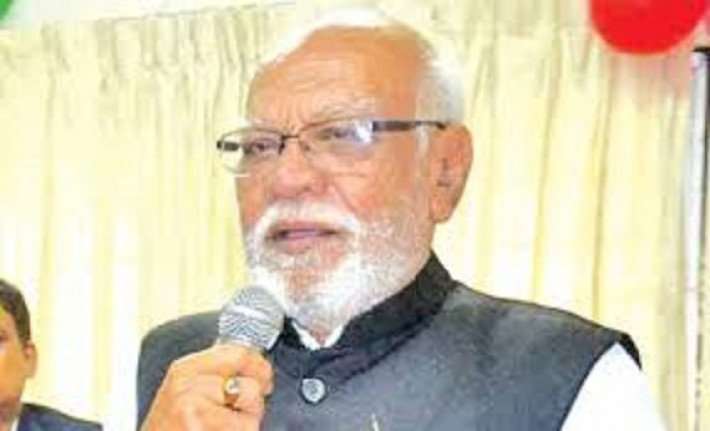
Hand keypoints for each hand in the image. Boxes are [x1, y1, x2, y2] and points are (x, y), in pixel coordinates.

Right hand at [140, 344, 273, 430]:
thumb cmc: (168, 426)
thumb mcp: (183, 389)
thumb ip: (214, 372)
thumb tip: (254, 364)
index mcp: (184, 369)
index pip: (238, 354)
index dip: (260, 367)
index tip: (265, 378)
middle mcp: (188, 388)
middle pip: (251, 387)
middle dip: (254, 404)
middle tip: (238, 414)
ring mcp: (195, 413)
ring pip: (251, 416)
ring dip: (245, 426)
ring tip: (223, 428)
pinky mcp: (202, 430)